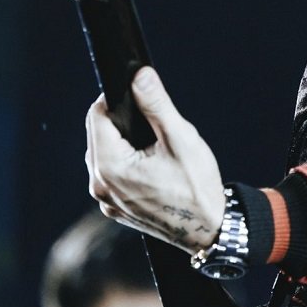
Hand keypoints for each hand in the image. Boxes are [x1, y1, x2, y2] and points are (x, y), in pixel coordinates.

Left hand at [85, 67, 225, 251]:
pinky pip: (110, 175)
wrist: (210, 230)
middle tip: (152, 122)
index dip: (115, 99)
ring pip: (102, 154)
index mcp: (111, 168)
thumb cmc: (198, 187)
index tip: (138, 96)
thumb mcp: (180, 138)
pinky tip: (150, 164)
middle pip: (98, 135)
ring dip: (122, 142)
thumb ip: (156, 104)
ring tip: (153, 144)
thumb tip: (140, 76)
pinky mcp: (114, 208)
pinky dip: (124, 163)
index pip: (96, 116)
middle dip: (121, 122)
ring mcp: (105, 201)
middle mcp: (101, 186)